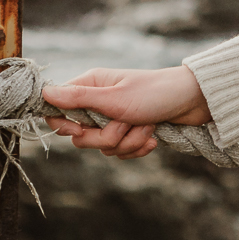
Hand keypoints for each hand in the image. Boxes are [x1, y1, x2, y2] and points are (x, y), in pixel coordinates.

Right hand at [41, 65, 212, 158]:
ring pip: (103, 147)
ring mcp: (115, 118)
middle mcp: (100, 102)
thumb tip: (44, 92)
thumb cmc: (155, 93)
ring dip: (127, 142)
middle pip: (80, 136)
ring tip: (146, 126)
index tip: (80, 129)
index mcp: (91, 86)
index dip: (65, 125)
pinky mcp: (131, 131)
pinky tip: (153, 138)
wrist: (194, 101)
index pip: (58, 110)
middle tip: (125, 124)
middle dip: (105, 137)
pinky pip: (121, 152)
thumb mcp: (114, 98)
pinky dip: (137, 148)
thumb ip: (78, 99)